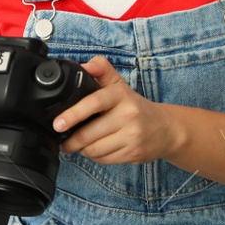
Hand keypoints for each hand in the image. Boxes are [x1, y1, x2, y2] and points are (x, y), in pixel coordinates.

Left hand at [52, 56, 183, 164]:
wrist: (166, 128)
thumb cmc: (136, 106)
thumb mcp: (120, 85)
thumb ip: (101, 70)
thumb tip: (83, 65)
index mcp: (121, 95)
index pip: (94, 102)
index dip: (73, 114)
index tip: (58, 124)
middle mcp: (128, 115)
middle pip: (89, 133)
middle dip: (71, 141)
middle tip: (64, 141)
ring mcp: (132, 136)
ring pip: (94, 150)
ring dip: (82, 150)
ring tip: (79, 145)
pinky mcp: (134, 153)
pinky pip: (104, 159)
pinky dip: (96, 157)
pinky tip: (96, 150)